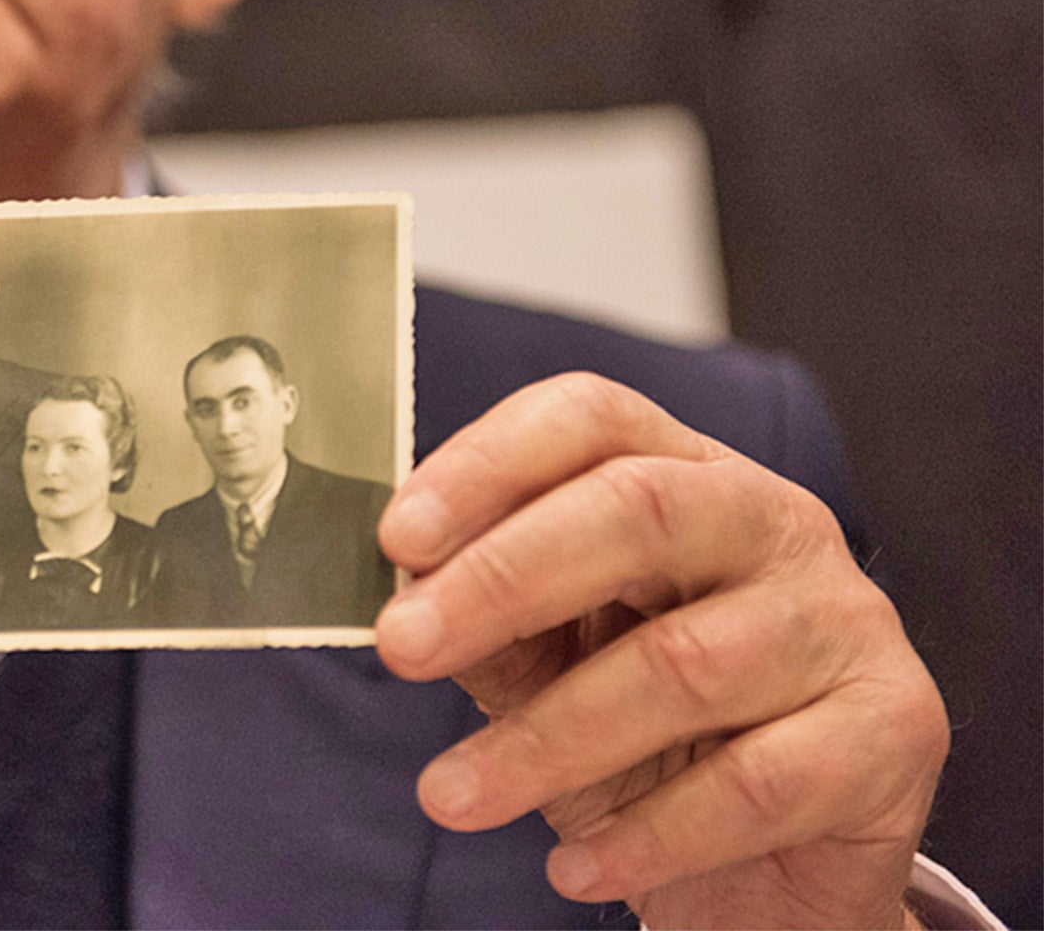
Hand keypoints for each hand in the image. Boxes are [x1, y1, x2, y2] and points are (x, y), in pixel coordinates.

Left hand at [375, 373, 946, 929]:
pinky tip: (573, 868)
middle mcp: (774, 521)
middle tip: (400, 647)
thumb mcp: (554, 661)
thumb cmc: (647, 738)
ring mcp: (844, 620)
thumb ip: (490, 618)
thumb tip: (405, 587)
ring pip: (680, 664)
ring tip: (449, 795)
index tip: (397, 536)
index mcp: (685, 472)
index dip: (487, 464)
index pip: (589, 418)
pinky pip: (754, 784)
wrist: (773, 872)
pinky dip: (646, 834)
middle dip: (500, 579)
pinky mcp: (894, 730)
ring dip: (544, 739)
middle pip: (636, 511)